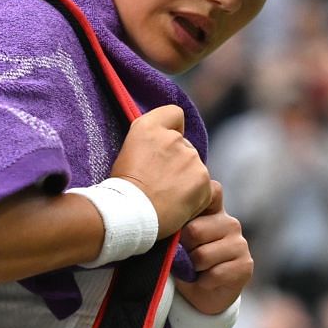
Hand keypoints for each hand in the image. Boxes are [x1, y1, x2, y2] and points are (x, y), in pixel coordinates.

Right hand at [109, 105, 212, 237]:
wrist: (128, 214)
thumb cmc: (122, 189)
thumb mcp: (128, 153)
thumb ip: (151, 142)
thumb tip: (164, 149)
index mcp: (148, 127)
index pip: (174, 114)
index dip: (173, 129)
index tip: (164, 145)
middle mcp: (172, 137)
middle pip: (185, 146)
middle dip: (177, 162)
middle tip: (160, 183)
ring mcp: (190, 157)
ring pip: (195, 167)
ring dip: (187, 179)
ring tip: (167, 197)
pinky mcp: (203, 178)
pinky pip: (205, 186)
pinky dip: (196, 197)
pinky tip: (179, 206)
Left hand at [172, 181, 251, 316]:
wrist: (196, 295)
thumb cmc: (180, 260)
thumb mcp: (173, 237)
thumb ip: (174, 223)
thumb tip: (162, 221)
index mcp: (211, 209)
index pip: (208, 193)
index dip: (188, 209)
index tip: (176, 224)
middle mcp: (229, 222)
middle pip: (195, 230)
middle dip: (182, 249)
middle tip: (182, 257)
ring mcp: (240, 243)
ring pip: (203, 255)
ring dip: (191, 268)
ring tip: (192, 269)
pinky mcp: (245, 265)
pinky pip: (215, 273)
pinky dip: (202, 281)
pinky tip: (203, 280)